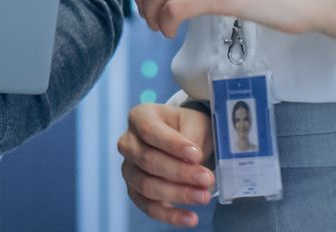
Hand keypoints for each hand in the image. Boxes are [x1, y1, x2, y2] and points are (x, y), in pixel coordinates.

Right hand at [119, 102, 213, 227]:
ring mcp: (129, 169)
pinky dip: (170, 215)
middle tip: (207, 179)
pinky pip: (148, 207)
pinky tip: (190, 218)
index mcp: (140, 117)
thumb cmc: (189, 128)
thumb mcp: (194, 123)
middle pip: (147, 160)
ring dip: (177, 193)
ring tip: (203, 196)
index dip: (172, 144)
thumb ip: (191, 138)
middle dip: (180, 172)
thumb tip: (193, 163)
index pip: (149, 130)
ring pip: (147, 185)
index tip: (197, 154)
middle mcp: (128, 143)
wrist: (186, 141)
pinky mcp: (135, 192)